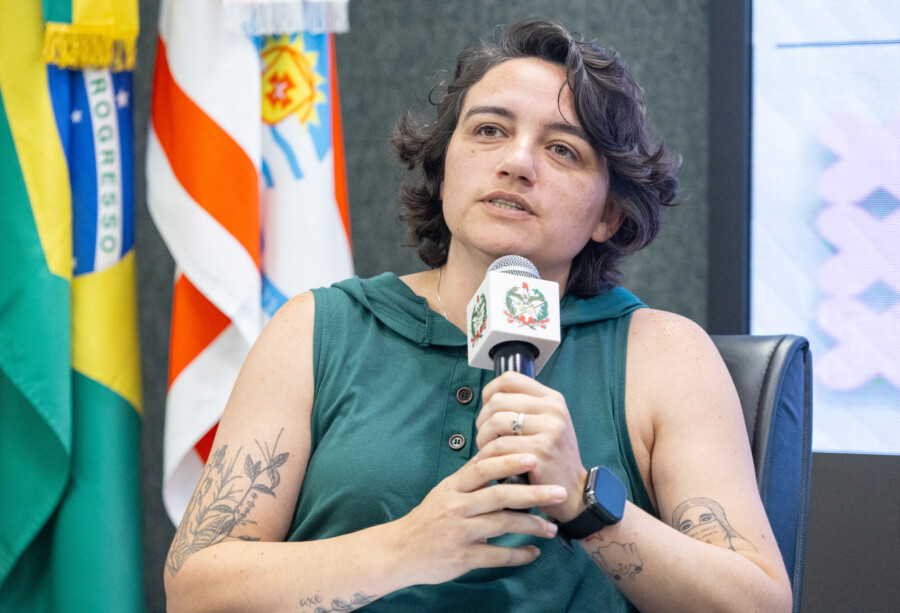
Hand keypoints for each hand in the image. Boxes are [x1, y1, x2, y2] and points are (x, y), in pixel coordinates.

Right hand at [390, 452, 565, 585]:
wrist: (400, 551)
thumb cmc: (428, 518)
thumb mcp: (444, 492)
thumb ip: (470, 478)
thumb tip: (497, 455)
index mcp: (454, 487)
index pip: (484, 468)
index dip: (509, 461)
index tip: (534, 457)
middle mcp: (457, 507)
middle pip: (499, 495)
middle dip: (532, 494)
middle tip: (559, 492)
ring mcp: (459, 533)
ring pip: (501, 525)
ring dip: (531, 526)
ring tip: (552, 527)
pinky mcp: (462, 557)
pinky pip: (496, 556)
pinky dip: (518, 555)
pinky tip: (534, 553)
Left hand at [475, 372, 586, 521]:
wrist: (572, 489)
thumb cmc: (552, 457)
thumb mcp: (546, 424)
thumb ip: (524, 408)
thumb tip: (488, 398)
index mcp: (552, 398)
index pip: (510, 379)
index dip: (490, 392)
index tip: (486, 410)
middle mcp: (553, 409)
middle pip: (498, 401)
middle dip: (482, 420)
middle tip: (484, 437)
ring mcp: (548, 428)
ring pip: (495, 422)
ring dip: (483, 438)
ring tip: (486, 450)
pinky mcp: (540, 450)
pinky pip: (499, 446)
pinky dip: (488, 455)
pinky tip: (490, 463)